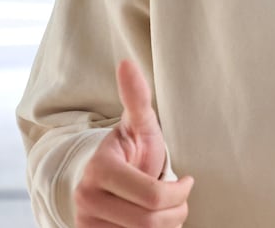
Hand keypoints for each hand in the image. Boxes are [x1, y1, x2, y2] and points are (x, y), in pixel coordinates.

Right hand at [74, 59, 193, 227]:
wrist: (103, 180)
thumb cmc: (130, 151)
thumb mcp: (139, 126)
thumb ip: (136, 98)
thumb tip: (127, 63)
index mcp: (101, 169)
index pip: (152, 196)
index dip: (179, 193)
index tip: (187, 182)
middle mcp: (86, 198)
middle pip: (150, 222)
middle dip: (175, 212)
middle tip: (180, 200)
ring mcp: (86, 222)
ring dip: (165, 226)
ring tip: (165, 210)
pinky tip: (150, 223)